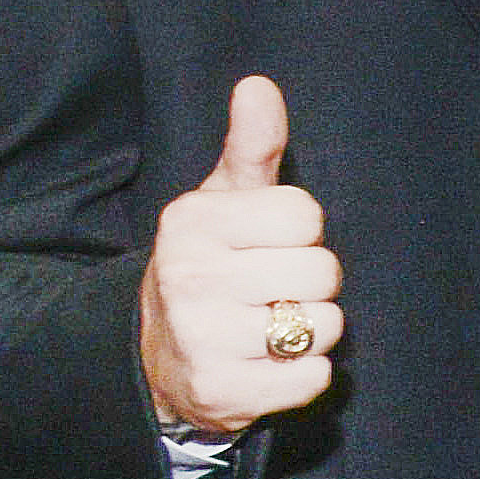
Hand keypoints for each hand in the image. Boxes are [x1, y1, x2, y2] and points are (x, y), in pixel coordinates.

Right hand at [136, 74, 340, 432]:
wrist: (156, 355)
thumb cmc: (212, 263)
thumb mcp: (223, 201)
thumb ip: (252, 146)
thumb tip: (258, 85)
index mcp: (191, 223)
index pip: (306, 215)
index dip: (301, 233)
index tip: (268, 245)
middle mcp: (189, 278)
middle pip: (322, 271)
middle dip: (310, 284)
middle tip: (270, 292)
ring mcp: (202, 339)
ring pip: (324, 326)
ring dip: (310, 332)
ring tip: (267, 327)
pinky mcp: (223, 393)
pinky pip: (314, 379)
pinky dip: (304, 376)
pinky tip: (268, 365)